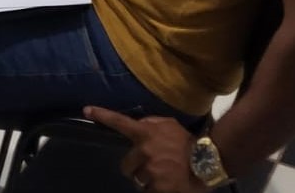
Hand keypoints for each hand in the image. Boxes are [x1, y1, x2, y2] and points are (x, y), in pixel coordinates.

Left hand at [84, 106, 205, 192]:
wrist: (208, 162)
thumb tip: (137, 125)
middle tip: (152, 166)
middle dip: (136, 167)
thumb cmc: (188, 142)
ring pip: (137, 180)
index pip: (119, 122)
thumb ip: (150, 124)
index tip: (86, 109)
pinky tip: (166, 185)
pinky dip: (155, 190)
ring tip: (163, 175)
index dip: (102, 115)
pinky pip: (148, 191)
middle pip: (126, 165)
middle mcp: (143, 151)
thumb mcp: (169, 125)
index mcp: (145, 133)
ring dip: (147, 180)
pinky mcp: (157, 188)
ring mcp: (150, 171)